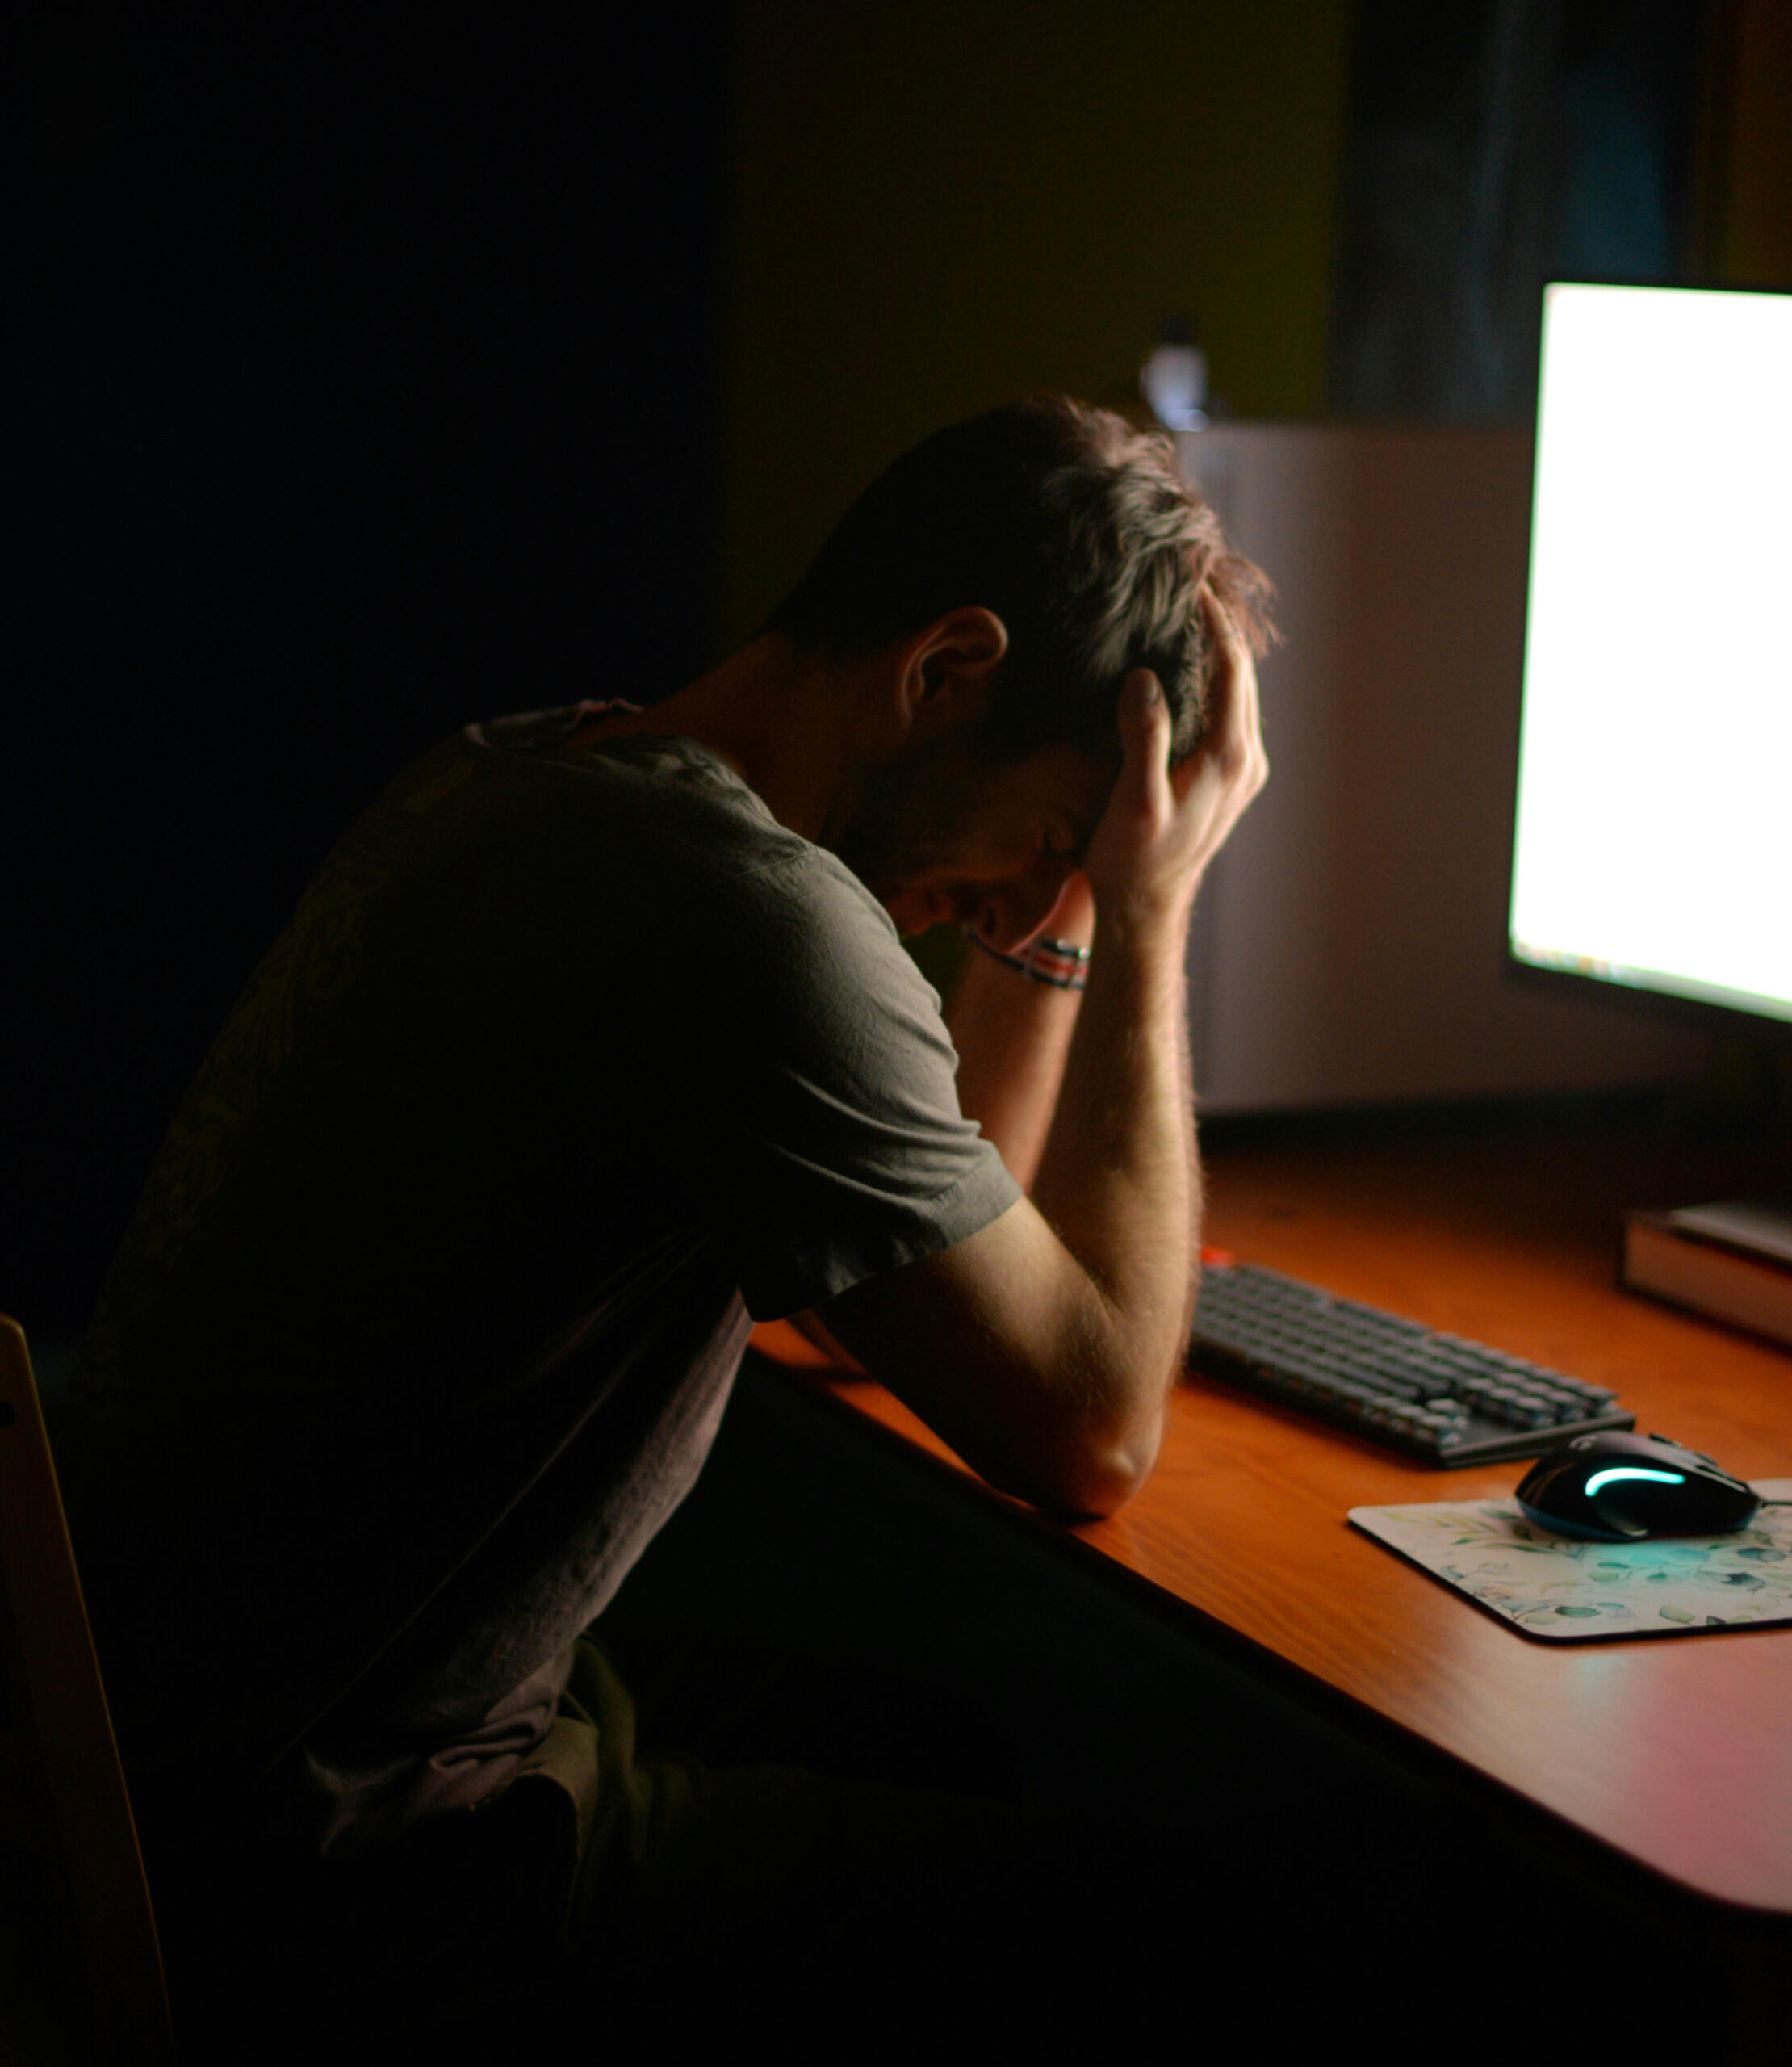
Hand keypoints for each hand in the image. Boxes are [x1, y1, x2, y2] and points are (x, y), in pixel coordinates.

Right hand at [1081, 600, 1266, 923]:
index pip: (1231, 668)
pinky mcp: (1232, 778)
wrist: (1146, 907)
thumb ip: (1144, 736)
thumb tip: (1145, 677)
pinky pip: (1232, 713)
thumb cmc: (1134, 858)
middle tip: (1192, 583)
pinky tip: (1191, 667)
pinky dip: (1216, 680)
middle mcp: (1247, 759)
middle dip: (1221, 627)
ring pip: (1241, 692)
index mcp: (1229, 757)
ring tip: (1193, 613)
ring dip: (1220, 652)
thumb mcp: (1134, 799)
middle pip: (1243, 674)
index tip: (1193, 582)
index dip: (1214, 621)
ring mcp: (1244, 769)